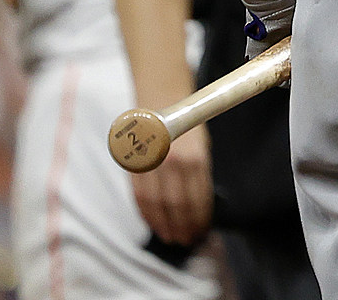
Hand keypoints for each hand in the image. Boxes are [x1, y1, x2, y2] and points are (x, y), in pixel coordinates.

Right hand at [130, 120, 212, 246]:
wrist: (161, 97)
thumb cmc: (187, 124)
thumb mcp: (203, 146)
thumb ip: (200, 173)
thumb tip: (200, 204)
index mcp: (194, 157)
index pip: (197, 197)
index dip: (200, 217)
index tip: (203, 230)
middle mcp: (172, 162)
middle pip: (177, 205)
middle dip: (184, 226)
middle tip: (188, 240)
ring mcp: (151, 164)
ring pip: (157, 205)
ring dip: (165, 225)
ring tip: (173, 237)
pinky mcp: (134, 165)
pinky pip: (140, 197)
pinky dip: (148, 214)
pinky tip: (155, 224)